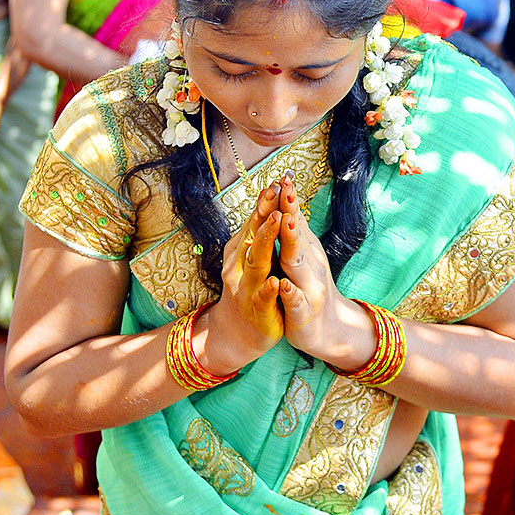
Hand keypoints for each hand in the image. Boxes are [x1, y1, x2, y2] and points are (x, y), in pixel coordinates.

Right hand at [201, 185, 286, 372]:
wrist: (237, 332)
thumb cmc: (249, 287)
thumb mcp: (251, 256)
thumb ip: (258, 231)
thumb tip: (268, 197)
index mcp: (241, 251)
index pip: (254, 222)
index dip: (264, 203)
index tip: (275, 182)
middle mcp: (239, 266)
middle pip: (252, 235)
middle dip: (263, 214)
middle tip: (274, 192)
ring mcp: (247, 287)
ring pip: (256, 262)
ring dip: (265, 241)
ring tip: (277, 222)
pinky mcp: (257, 309)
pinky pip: (262, 297)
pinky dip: (268, 289)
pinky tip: (276, 281)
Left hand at [274, 173, 356, 357]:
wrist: (330, 329)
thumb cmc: (310, 287)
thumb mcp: (303, 256)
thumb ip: (295, 229)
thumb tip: (288, 195)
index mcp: (306, 250)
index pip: (296, 219)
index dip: (290, 199)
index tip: (283, 176)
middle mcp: (310, 264)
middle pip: (297, 234)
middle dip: (291, 212)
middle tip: (285, 189)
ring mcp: (308, 286)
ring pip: (297, 264)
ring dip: (292, 243)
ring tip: (285, 224)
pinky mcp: (303, 311)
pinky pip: (295, 300)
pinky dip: (290, 292)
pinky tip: (283, 284)